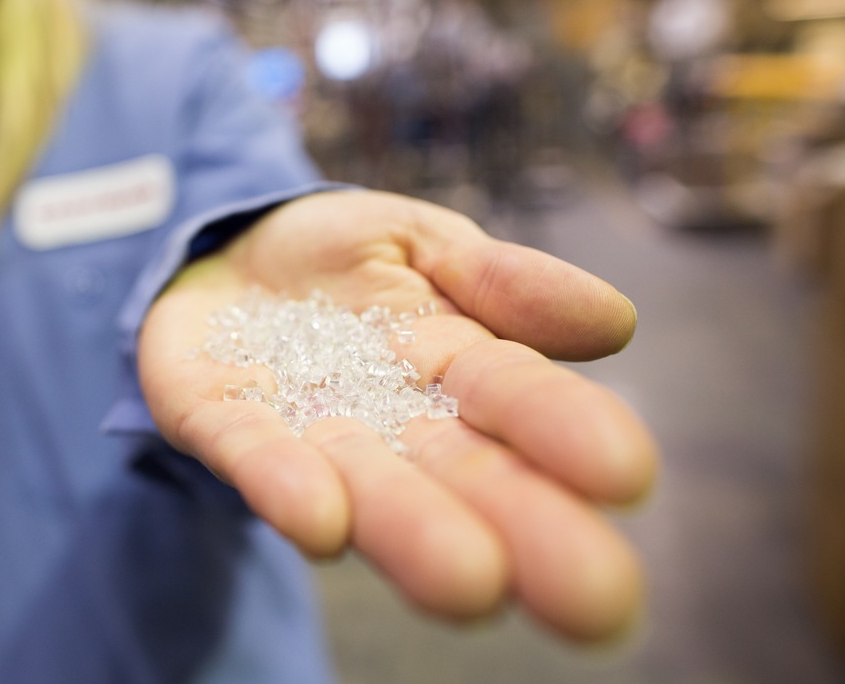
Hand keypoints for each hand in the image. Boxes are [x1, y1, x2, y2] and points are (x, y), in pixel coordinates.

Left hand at [138, 190, 656, 641]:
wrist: (230, 247)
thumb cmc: (346, 257)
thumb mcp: (428, 243)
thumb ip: (502, 279)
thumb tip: (616, 320)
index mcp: (458, 369)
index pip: (519, 403)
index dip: (566, 433)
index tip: (624, 473)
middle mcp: (394, 423)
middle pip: (462, 480)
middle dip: (520, 530)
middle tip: (597, 600)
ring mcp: (307, 433)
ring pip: (368, 491)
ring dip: (413, 532)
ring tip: (467, 582)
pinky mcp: (220, 424)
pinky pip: (253, 459)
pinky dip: (284, 486)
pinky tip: (319, 518)